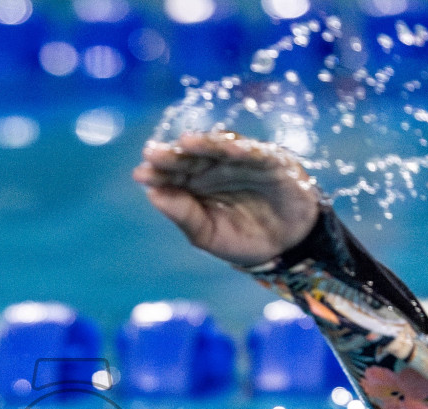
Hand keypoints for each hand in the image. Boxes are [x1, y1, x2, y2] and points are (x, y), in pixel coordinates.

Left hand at [133, 130, 321, 266]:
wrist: (287, 247)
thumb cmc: (243, 239)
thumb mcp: (207, 234)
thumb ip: (184, 215)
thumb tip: (152, 195)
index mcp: (196, 185)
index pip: (173, 174)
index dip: (157, 173)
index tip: (140, 174)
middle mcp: (215, 168)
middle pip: (191, 156)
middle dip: (173, 154)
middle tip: (153, 154)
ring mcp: (242, 162)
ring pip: (220, 147)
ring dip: (204, 143)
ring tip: (185, 142)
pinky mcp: (271, 160)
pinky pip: (257, 151)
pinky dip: (245, 148)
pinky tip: (230, 148)